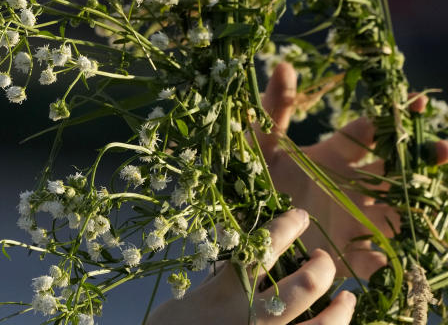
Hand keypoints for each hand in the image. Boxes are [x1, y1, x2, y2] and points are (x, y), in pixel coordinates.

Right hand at [148, 210, 354, 324]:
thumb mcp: (185, 300)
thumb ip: (212, 282)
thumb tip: (228, 262)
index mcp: (228, 292)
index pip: (265, 248)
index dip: (287, 227)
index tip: (300, 216)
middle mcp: (255, 316)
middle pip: (307, 284)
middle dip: (322, 266)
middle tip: (321, 258)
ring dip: (343, 308)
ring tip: (348, 297)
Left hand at [257, 62, 447, 278]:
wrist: (238, 226)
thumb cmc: (249, 179)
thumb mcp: (259, 143)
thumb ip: (274, 108)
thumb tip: (284, 65)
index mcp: (333, 156)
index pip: (370, 133)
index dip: (393, 116)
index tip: (417, 100)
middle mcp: (350, 187)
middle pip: (396, 172)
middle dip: (422, 159)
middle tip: (444, 148)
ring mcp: (351, 221)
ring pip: (397, 213)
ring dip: (417, 207)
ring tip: (438, 193)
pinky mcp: (344, 255)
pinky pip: (375, 260)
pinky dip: (389, 258)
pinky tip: (397, 253)